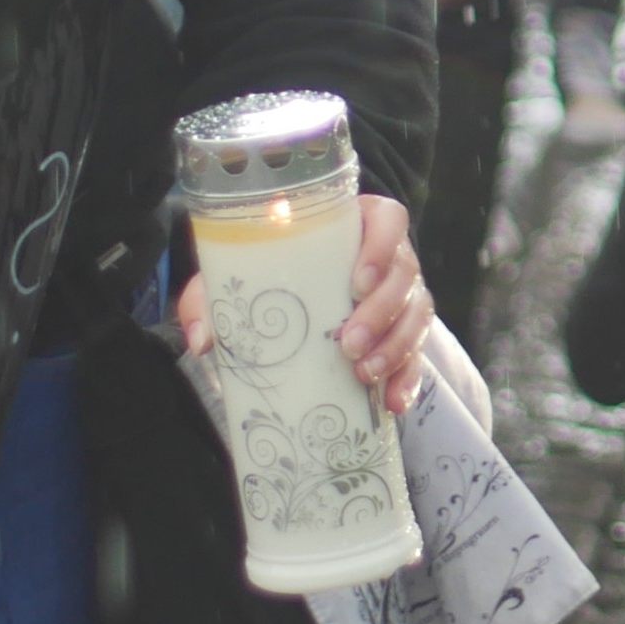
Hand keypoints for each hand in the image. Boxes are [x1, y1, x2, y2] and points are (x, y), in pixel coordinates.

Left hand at [179, 195, 434, 416]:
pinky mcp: (404, 333)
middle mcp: (390, 258)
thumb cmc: (266, 274)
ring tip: (364, 374)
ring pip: (418, 314)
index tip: (357, 282)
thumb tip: (206, 338)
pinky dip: (408, 379)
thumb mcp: (236, 276)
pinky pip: (418, 355)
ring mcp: (402, 296)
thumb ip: (212, 298)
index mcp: (358, 226)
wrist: (282, 299)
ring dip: (397, 346)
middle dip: (382, 312)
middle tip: (347, 344)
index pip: (389, 221)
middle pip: (405, 274)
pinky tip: (393, 402)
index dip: (382, 248)